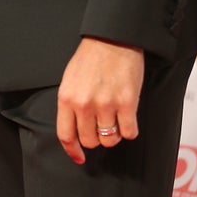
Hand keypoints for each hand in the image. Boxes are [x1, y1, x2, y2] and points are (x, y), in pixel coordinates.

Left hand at [56, 37, 143, 163]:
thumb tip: (74, 129)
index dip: (73, 151)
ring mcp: (105, 104)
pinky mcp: (126, 103)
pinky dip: (130, 129)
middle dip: (96, 137)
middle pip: (90, 141)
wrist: (113, 39)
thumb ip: (70, 103)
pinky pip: (129, 132)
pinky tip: (128, 117)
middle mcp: (84, 104)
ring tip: (115, 118)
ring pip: (110, 139)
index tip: (79, 157)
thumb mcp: (70, 79)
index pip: (66, 135)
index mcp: (67, 98)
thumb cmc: (91, 57)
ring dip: (113, 133)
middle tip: (102, 124)